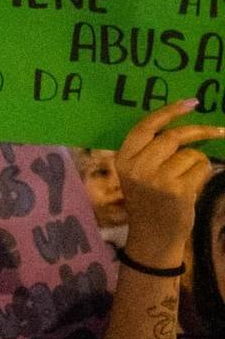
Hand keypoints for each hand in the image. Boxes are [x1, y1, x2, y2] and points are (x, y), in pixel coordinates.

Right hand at [116, 100, 224, 268]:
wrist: (153, 236)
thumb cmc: (149, 201)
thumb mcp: (139, 174)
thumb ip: (151, 151)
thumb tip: (184, 126)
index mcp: (123, 159)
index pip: (145, 127)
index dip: (169, 112)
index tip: (191, 103)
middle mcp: (137, 167)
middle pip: (173, 136)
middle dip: (200, 131)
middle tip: (219, 131)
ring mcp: (157, 179)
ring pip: (191, 154)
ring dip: (197, 162)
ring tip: (189, 178)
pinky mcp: (177, 190)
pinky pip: (201, 168)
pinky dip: (203, 174)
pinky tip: (192, 187)